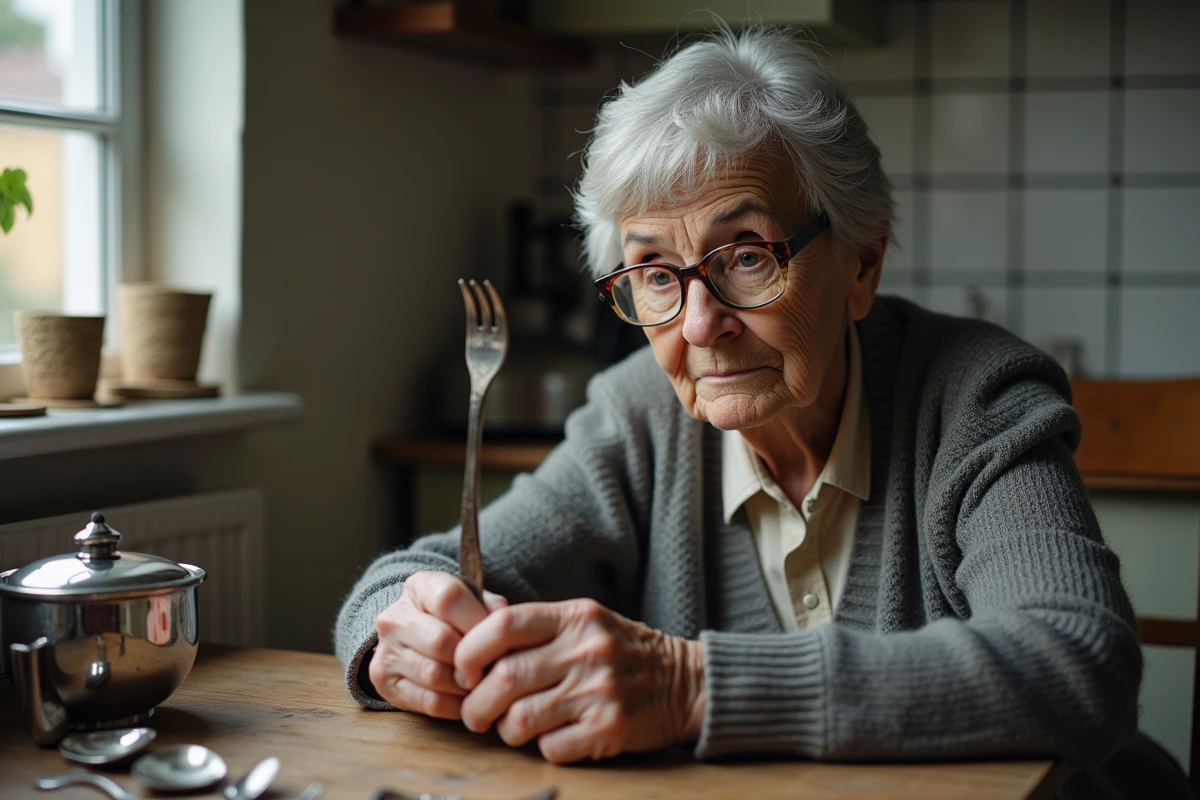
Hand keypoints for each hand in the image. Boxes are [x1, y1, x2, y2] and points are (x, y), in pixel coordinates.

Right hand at [369, 570, 507, 719]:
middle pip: (441, 641)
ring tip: (480, 683)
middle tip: (491, 667)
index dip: (477, 620)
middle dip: (472, 659)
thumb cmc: (455, 618)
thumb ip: (491, 607)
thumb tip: (504, 627)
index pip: (449, 598)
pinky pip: (429, 701)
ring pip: (434, 675)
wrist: (415, 638)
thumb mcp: (473, 601)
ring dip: (465, 685)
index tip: (495, 636)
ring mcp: (386, 651)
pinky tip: (466, 698)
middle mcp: (395, 617)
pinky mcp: (384, 683)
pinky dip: (455, 705)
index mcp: (419, 587)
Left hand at [454, 598, 705, 762]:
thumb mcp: (586, 622)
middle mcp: (586, 650)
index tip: (464, 669)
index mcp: (575, 617)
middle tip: (474, 714)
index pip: (504, 624)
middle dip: (476, 703)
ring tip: (511, 729)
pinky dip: (542, 748)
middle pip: (505, 677)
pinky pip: (552, 747)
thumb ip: (539, 630)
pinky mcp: (610, 728)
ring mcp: (599, 691)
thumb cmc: (623, 651)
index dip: (471, 649)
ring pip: (521, 719)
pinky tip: (551, 738)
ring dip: (505, 731)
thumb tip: (475, 652)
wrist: (686, 682)